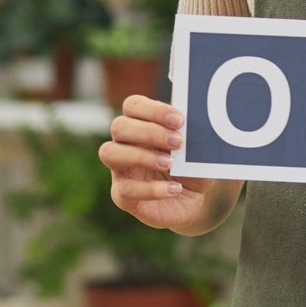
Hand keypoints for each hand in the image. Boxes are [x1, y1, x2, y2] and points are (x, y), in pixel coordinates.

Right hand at [100, 95, 217, 232]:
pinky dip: (152, 189)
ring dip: (141, 156)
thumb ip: (191, 133)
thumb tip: (195, 120)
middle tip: (177, 142)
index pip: (133, 105)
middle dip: (149, 132)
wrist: (195, 200)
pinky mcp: (122, 196)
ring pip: (109, 153)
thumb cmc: (191, 167)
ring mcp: (120, 170)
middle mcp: (124, 144)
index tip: (179, 121)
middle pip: (119, 126)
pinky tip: (174, 189)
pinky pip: (126, 190)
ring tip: (169, 164)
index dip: (153, 110)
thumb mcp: (196, 148)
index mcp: (140, 124)